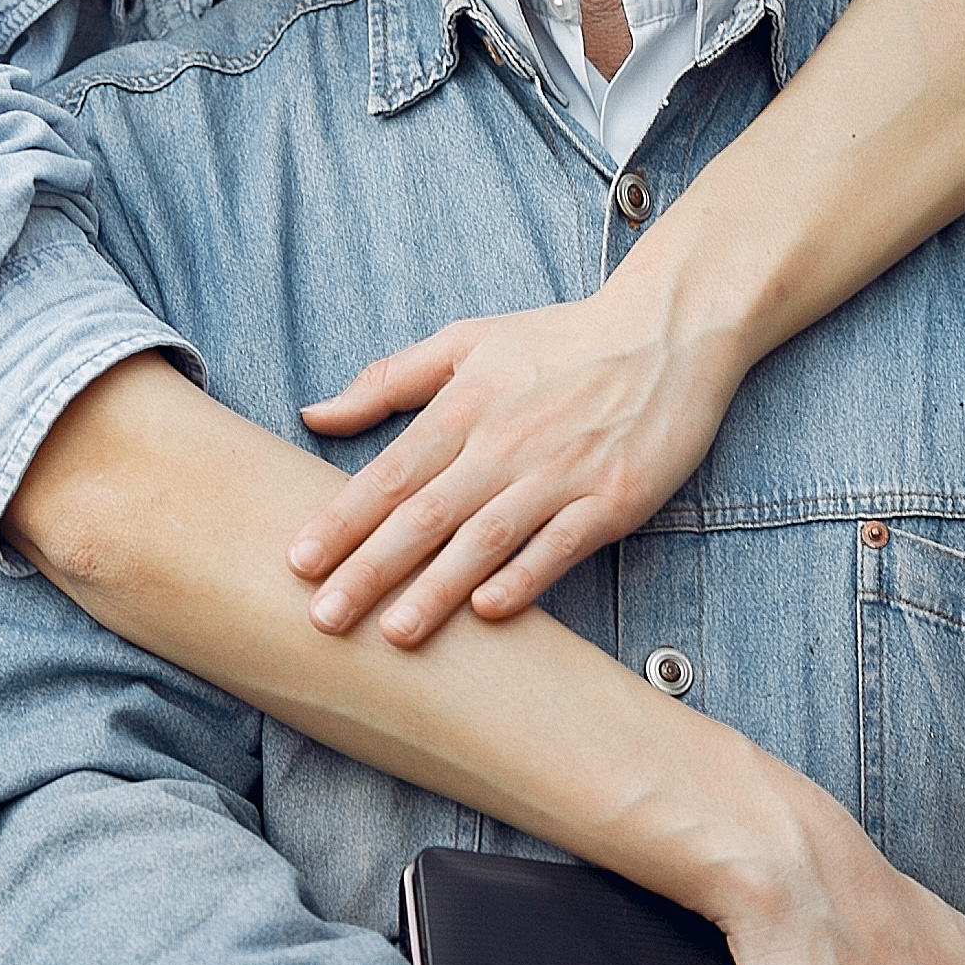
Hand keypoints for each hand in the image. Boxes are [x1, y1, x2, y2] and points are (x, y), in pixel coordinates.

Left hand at [291, 272, 742, 644]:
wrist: (667, 331)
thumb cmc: (560, 340)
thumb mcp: (466, 341)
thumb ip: (388, 380)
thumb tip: (312, 413)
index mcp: (464, 406)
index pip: (390, 473)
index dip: (342, 520)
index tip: (297, 563)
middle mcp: (505, 442)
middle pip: (426, 515)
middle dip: (370, 570)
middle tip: (324, 618)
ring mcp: (561, 473)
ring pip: (486, 539)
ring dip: (438, 588)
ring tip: (394, 634)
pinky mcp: (613, 497)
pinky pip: (561, 544)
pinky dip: (525, 577)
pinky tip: (489, 612)